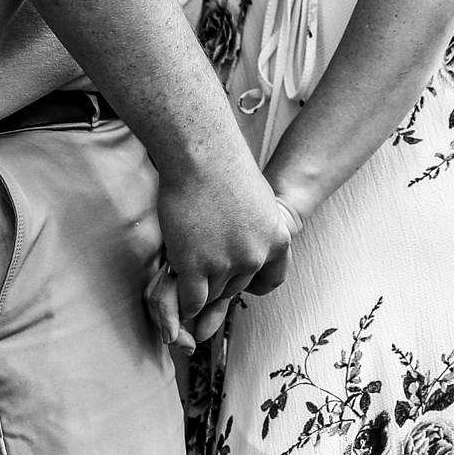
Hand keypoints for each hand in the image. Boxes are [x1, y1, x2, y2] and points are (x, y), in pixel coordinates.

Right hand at [147, 159, 291, 349]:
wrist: (201, 155)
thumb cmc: (224, 167)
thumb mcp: (256, 202)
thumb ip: (253, 231)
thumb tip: (242, 247)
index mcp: (277, 238)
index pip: (273, 278)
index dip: (254, 281)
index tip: (237, 276)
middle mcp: (255, 255)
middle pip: (235, 286)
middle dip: (218, 276)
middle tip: (201, 259)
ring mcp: (225, 264)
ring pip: (211, 293)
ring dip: (197, 283)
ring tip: (186, 260)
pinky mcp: (195, 267)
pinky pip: (191, 300)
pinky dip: (183, 299)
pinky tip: (176, 281)